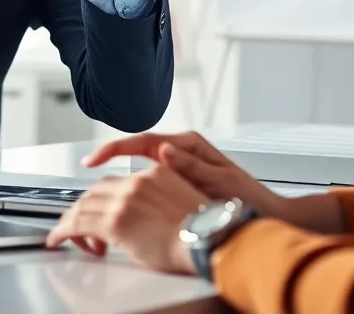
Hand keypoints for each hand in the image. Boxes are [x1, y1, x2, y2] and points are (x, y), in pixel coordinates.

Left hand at [46, 166, 205, 274]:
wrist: (211, 241)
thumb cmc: (205, 231)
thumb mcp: (182, 202)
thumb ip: (158, 201)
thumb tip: (143, 219)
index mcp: (156, 173)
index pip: (116, 180)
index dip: (101, 196)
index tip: (92, 204)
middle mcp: (137, 182)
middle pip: (96, 191)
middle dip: (84, 210)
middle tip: (79, 227)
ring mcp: (124, 200)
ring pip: (83, 206)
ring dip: (72, 222)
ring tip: (66, 236)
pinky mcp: (115, 221)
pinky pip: (78, 223)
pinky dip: (63, 231)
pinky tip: (58, 238)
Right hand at [82, 131, 287, 218]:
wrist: (265, 214)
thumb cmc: (247, 199)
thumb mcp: (220, 180)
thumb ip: (190, 165)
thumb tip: (163, 150)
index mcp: (189, 144)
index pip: (143, 140)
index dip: (115, 148)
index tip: (94, 159)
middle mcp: (181, 150)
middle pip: (137, 148)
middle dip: (111, 157)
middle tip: (88, 170)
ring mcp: (180, 163)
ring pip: (141, 164)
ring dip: (120, 172)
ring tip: (100, 186)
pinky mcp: (179, 179)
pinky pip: (150, 177)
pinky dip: (134, 184)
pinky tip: (123, 196)